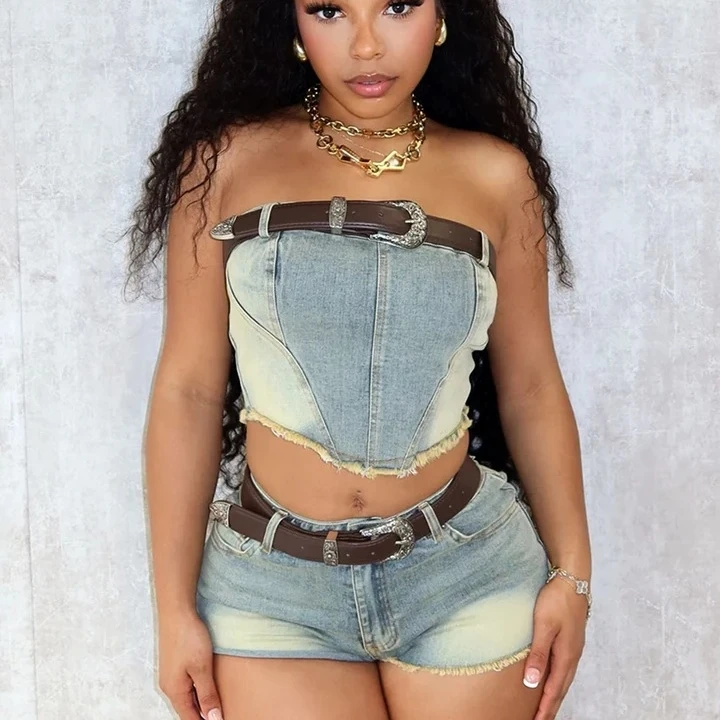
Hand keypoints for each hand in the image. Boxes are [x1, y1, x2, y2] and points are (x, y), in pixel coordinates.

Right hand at [157, 609, 223, 719]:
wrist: (176, 611)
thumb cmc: (188, 637)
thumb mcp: (202, 668)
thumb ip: (207, 695)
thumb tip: (212, 719)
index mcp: (174, 691)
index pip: (189, 718)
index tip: (221, 719)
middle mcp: (169, 686)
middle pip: (187, 709)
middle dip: (203, 714)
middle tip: (222, 713)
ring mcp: (171, 674)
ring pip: (187, 696)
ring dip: (201, 701)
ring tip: (219, 703)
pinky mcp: (175, 663)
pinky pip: (186, 684)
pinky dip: (198, 689)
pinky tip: (209, 684)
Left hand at [522, 577, 587, 719]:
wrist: (572, 578)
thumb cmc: (557, 599)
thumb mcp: (544, 626)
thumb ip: (538, 654)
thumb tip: (532, 683)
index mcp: (566, 655)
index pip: (554, 690)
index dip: (545, 708)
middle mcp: (572, 655)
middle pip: (561, 688)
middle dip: (551, 706)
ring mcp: (573, 647)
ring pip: (563, 678)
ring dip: (554, 694)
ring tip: (546, 707)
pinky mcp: (571, 639)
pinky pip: (564, 667)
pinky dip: (557, 679)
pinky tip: (551, 679)